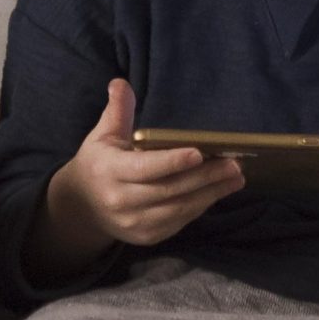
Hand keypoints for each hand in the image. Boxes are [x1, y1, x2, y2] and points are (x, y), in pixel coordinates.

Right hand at [48, 79, 244, 248]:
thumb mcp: (102, 136)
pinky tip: (218, 191)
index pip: (145, 168)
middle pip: (170, 190)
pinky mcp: (147, 236)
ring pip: (179, 209)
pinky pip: (179, 221)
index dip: (172, 162)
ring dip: (211, 194)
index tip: (198, 153)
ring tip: (235, 177)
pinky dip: (201, 206)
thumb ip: (117, 111)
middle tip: (234, 164)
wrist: (82, 207)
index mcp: (109, 171)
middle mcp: (121, 200)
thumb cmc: (98, 164)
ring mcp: (134, 222)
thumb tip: (120, 83)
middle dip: (205, 177)